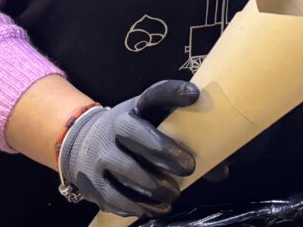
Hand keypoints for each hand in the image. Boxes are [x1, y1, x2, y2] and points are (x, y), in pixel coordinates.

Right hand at [59, 80, 198, 217]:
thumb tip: (221, 172)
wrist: (82, 145)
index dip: (173, 93)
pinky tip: (156, 208)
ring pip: (126, 171)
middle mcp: (113, 128)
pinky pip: (116, 198)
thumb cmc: (132, 136)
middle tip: (189, 167)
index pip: (153, 95)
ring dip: (154, 186)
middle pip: (136, 136)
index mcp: (134, 109)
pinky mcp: (93, 183)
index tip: (194, 95)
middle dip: (164, 152)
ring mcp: (99, 156)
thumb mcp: (152, 126)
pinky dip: (139, 206)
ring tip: (173, 195)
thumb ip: (186, 141)